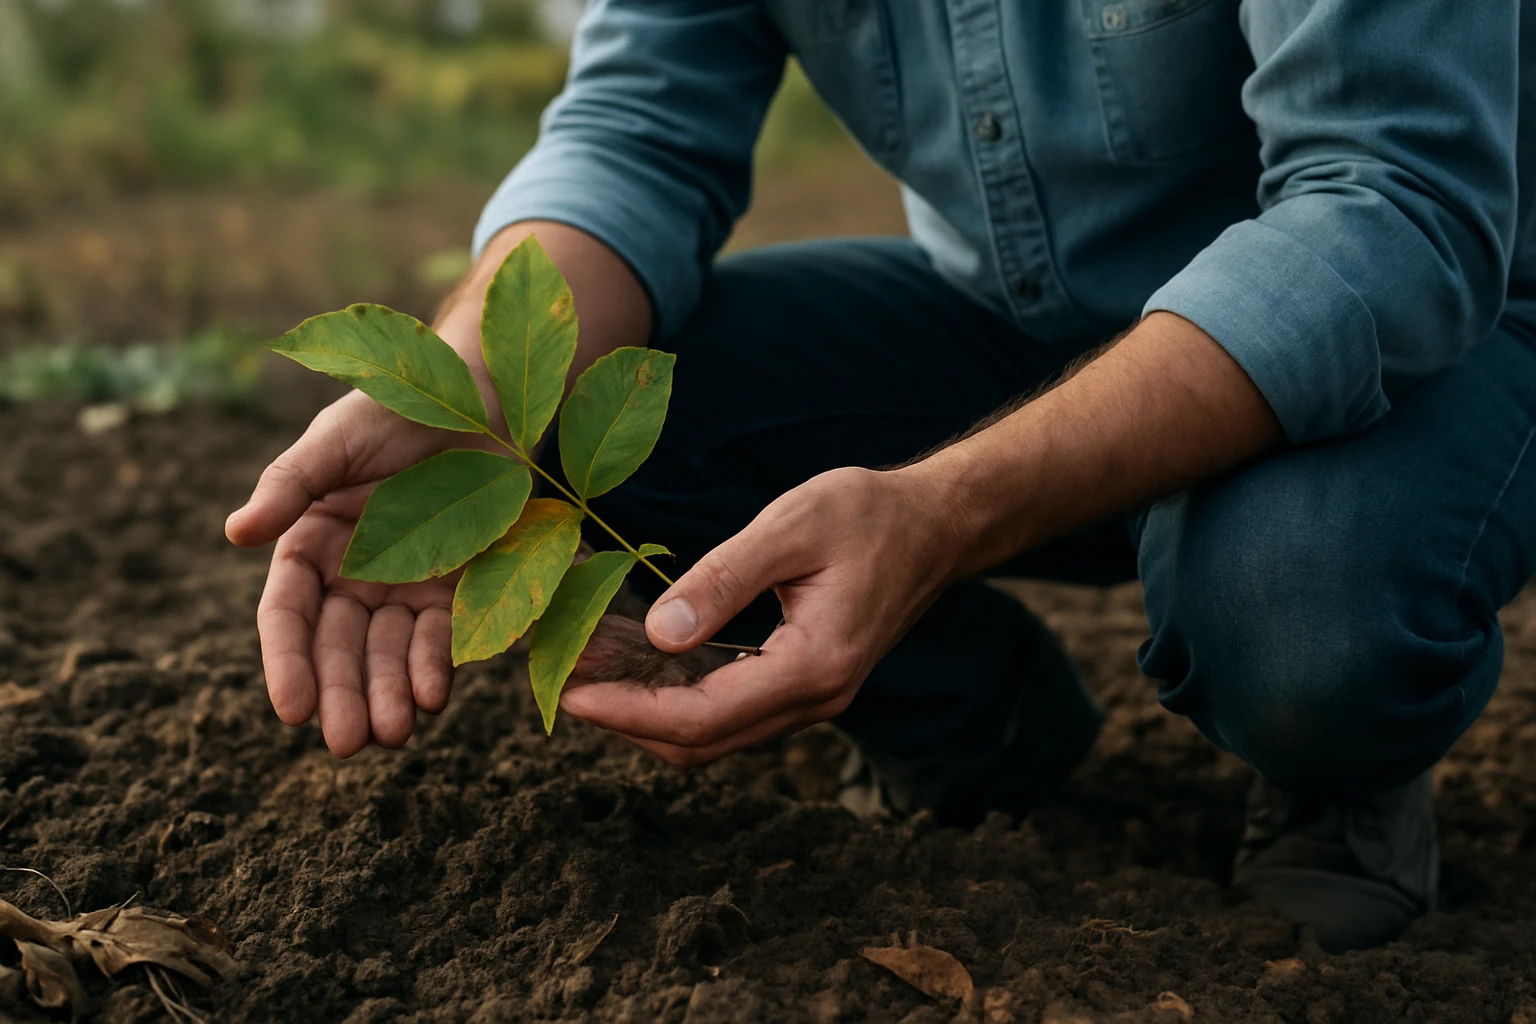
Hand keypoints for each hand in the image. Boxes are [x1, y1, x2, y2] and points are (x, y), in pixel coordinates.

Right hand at [226, 391, 477, 755]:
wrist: (480, 395)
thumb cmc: (395, 407)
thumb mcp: (336, 440)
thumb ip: (289, 485)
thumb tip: (233, 532)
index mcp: (308, 545)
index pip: (288, 616)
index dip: (287, 663)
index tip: (292, 709)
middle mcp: (352, 575)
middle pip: (339, 648)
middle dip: (341, 696)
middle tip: (347, 744)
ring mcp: (404, 586)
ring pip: (387, 654)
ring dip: (387, 695)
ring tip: (394, 734)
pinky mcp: (456, 588)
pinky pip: (440, 637)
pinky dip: (435, 667)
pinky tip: (435, 696)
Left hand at [558, 465, 963, 765]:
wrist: (936, 525)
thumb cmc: (867, 514)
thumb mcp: (789, 528)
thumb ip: (724, 581)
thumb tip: (660, 635)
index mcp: (813, 667)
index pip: (701, 717)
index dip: (628, 711)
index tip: (570, 690)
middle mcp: (815, 699)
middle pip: (701, 743)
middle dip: (626, 719)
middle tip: (566, 678)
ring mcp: (813, 698)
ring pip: (714, 735)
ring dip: (649, 713)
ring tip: (594, 669)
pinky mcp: (807, 684)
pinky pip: (732, 712)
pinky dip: (680, 699)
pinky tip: (647, 661)